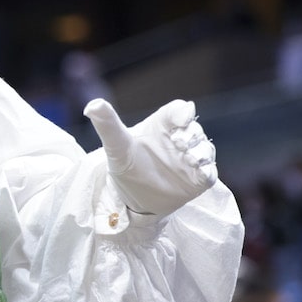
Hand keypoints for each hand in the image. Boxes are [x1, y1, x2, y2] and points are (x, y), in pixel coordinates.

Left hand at [84, 98, 216, 216]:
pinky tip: (201, 174)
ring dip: (202, 152)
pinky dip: (208, 171)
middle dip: (191, 134)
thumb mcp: (115, 145)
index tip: (182, 117)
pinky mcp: (198, 178)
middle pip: (194, 129)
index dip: (181, 111)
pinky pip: (210, 173)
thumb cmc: (126, 164)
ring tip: (191, 158)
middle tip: (180, 142)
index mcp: (161, 125)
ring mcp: (191, 159)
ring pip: (205, 149)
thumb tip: (92, 104)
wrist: (132, 197)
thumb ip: (107, 124)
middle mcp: (179, 139)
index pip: (177, 111)